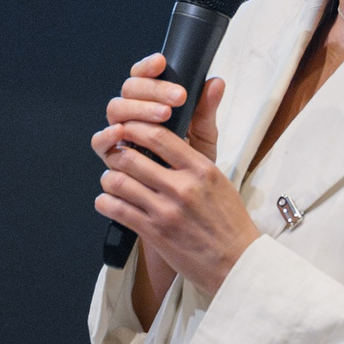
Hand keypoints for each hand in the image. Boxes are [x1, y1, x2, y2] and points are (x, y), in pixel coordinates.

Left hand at [92, 55, 257, 303]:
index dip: (135, 127)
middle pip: (130, 157)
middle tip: (117, 152)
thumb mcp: (220, 172)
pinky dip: (107, 202)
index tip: (128, 127)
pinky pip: (115, 210)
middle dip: (117, 152)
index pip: (157, 135)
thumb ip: (205, 132)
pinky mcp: (153, 234)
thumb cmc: (227, 217)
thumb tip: (213, 81)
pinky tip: (111, 200)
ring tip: (115, 178)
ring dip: (110, 178)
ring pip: (116, 183)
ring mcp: (165, 212)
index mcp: (201, 169)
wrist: (236, 262)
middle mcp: (182, 188)